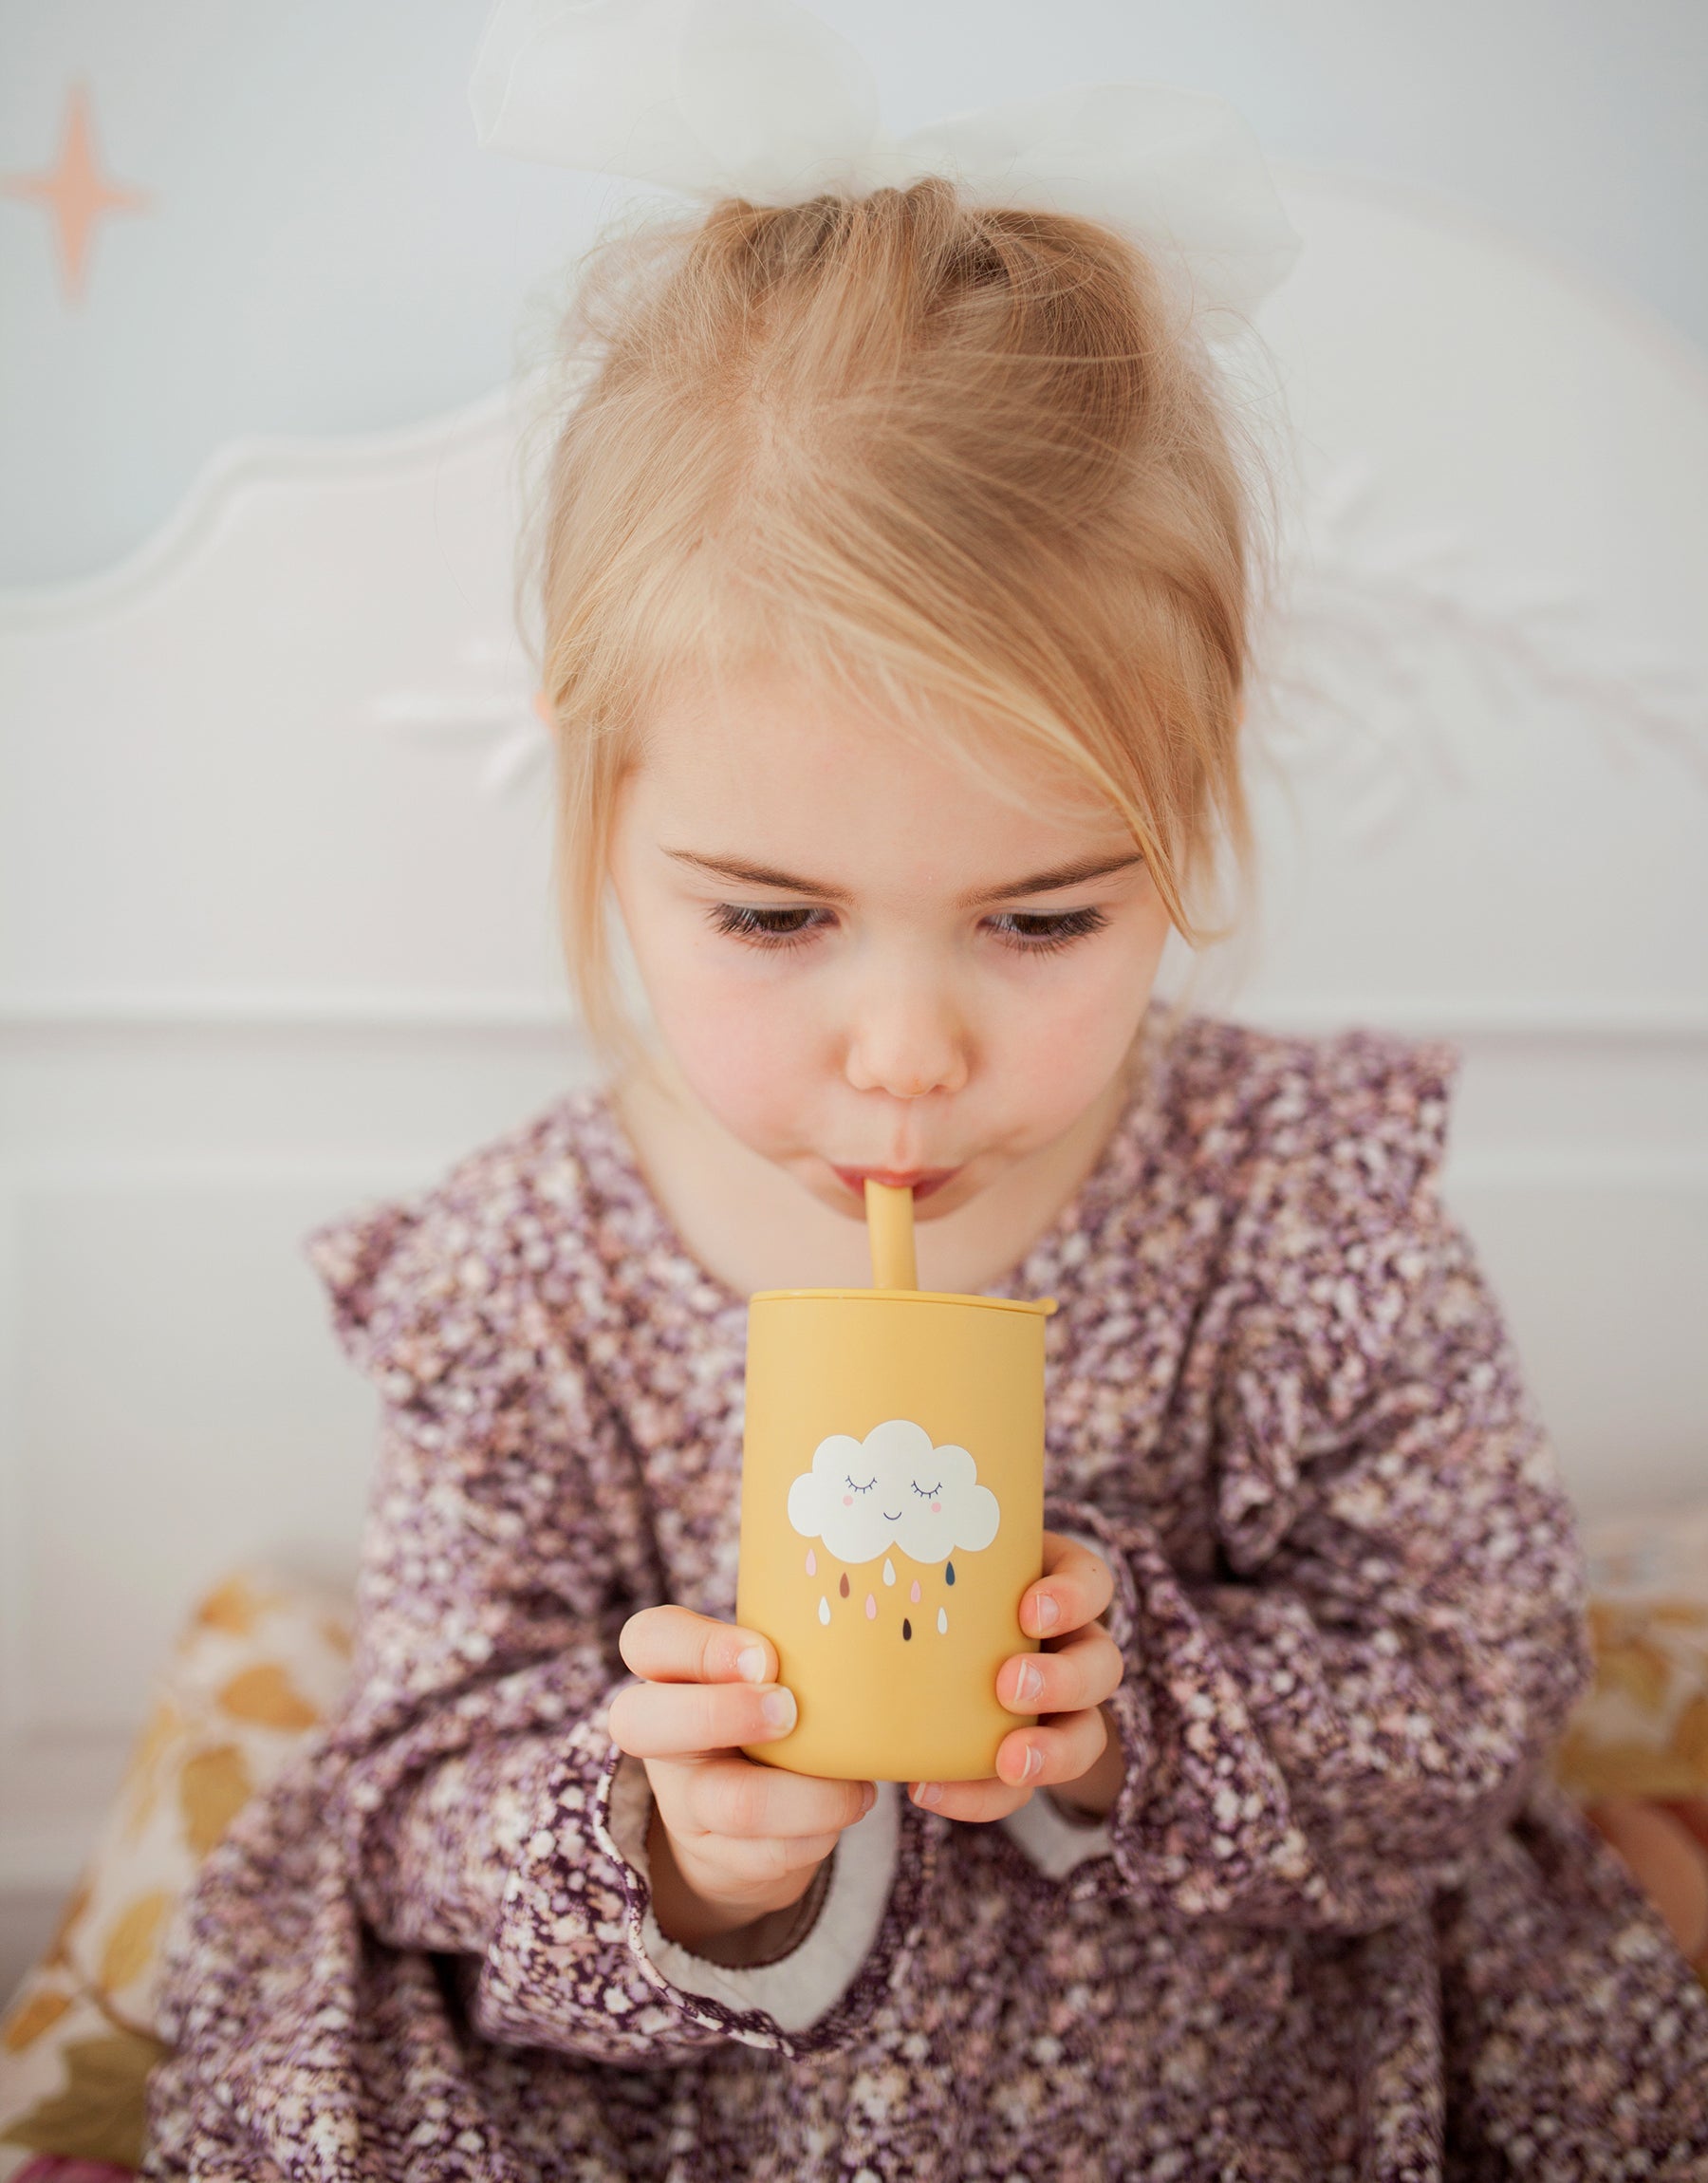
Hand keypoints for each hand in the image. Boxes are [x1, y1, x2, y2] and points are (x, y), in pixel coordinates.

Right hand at [608, 1606, 873, 1951]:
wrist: (754, 1823)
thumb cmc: (773, 1712)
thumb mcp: (769, 1673)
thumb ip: (791, 1649)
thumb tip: (857, 1633)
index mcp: (670, 1672)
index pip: (647, 1639)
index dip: (700, 1647)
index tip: (765, 1656)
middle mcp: (661, 1735)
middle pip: (641, 1721)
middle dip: (725, 1713)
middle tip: (791, 1711)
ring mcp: (683, 1801)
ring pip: (733, 1803)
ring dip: (809, 1795)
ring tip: (855, 1785)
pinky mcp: (716, 1858)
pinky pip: (771, 1853)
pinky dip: (821, 1833)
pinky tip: (845, 1809)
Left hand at [908, 1532, 1123, 1823]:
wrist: (899, 1661)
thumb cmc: (907, 1593)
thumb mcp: (915, 1568)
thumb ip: (890, 1559)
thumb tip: (811, 1548)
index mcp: (1046, 1587)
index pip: (1090, 1581)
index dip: (1074, 1596)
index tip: (1029, 1609)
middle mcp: (1065, 1647)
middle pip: (1100, 1663)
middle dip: (1065, 1680)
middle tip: (1010, 1686)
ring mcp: (1054, 1709)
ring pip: (1088, 1732)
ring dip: (1053, 1751)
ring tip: (1006, 1761)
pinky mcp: (1023, 1758)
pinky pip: (1025, 1788)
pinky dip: (987, 1796)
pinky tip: (930, 1791)